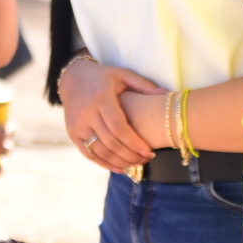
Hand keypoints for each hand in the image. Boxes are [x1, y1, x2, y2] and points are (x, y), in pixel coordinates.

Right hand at [58, 56, 166, 171]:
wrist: (73, 78)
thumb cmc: (103, 77)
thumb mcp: (123, 75)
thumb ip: (144, 86)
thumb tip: (169, 94)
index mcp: (101, 99)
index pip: (118, 127)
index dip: (134, 143)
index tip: (149, 152)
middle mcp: (87, 114)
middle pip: (111, 143)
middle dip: (131, 155)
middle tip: (147, 159)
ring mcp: (78, 126)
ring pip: (100, 152)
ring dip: (120, 162)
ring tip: (137, 163)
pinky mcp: (73, 134)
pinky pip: (89, 154)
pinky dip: (105, 164)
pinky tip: (120, 168)